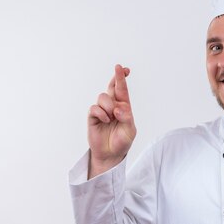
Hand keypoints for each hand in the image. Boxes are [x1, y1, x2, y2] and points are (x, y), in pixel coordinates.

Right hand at [87, 64, 136, 178]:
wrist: (110, 154)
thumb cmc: (122, 141)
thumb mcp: (130, 131)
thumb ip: (126, 118)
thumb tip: (118, 108)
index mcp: (124, 107)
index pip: (123, 90)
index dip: (123, 78)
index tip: (125, 69)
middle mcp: (112, 106)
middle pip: (112, 87)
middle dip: (116, 77)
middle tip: (119, 68)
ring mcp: (102, 110)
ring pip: (103, 97)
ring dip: (109, 106)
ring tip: (111, 118)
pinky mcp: (92, 116)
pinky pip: (94, 108)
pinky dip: (101, 113)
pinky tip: (105, 120)